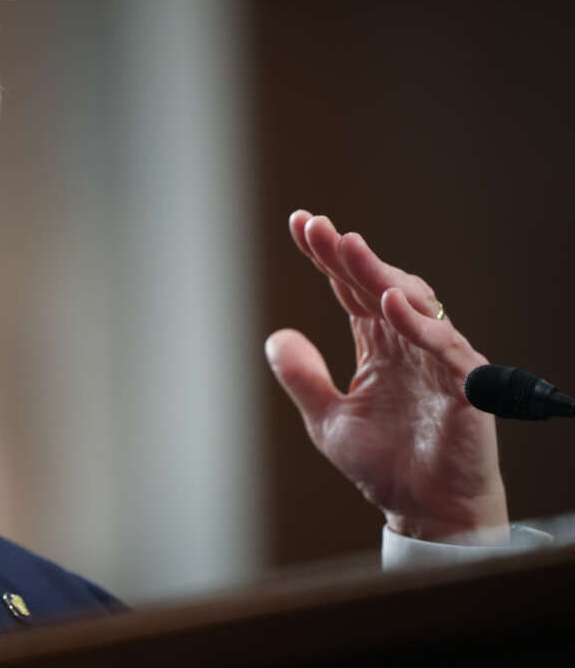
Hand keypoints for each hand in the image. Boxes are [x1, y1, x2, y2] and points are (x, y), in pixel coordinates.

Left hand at [265, 210, 508, 544]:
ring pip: (412, 305)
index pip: (349, 290)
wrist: (426, 514)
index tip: (300, 224)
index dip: (326, 258)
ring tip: (348, 248)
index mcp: (379, 346)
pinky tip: (387, 301)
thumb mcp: (327, 420)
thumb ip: (303, 378)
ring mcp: (439, 362)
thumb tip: (275, 336)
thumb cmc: (386, 466)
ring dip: (379, 274)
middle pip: (377, 286)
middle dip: (347, 255)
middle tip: (318, 227)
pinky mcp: (465, 388)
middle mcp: (410, 345)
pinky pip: (444, 348)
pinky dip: (418, 324)